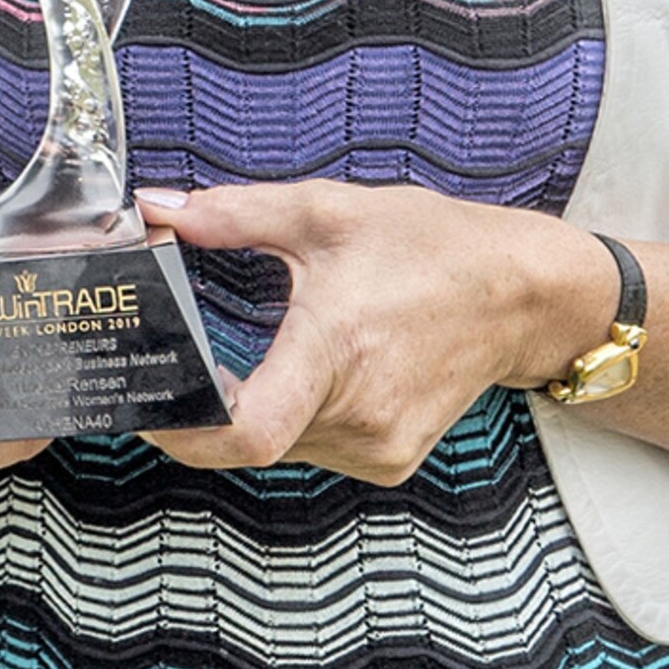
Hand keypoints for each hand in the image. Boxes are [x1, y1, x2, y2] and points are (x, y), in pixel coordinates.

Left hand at [133, 180, 611, 485]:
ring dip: (246, 413)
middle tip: (171, 364)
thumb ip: (232, 214)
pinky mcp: (390, 459)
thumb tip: (157, 209)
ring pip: (278, 448)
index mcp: (337, 351)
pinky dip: (287, 420)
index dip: (185, 430)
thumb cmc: (432, 248)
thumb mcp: (325, 211)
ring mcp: (379, 446)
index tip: (147, 403)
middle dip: (202, 405)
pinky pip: (311, 450)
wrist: (521, 293)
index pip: (250, 431)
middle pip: (249, 438)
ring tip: (232, 363)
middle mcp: (360, 413)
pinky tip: (289, 377)